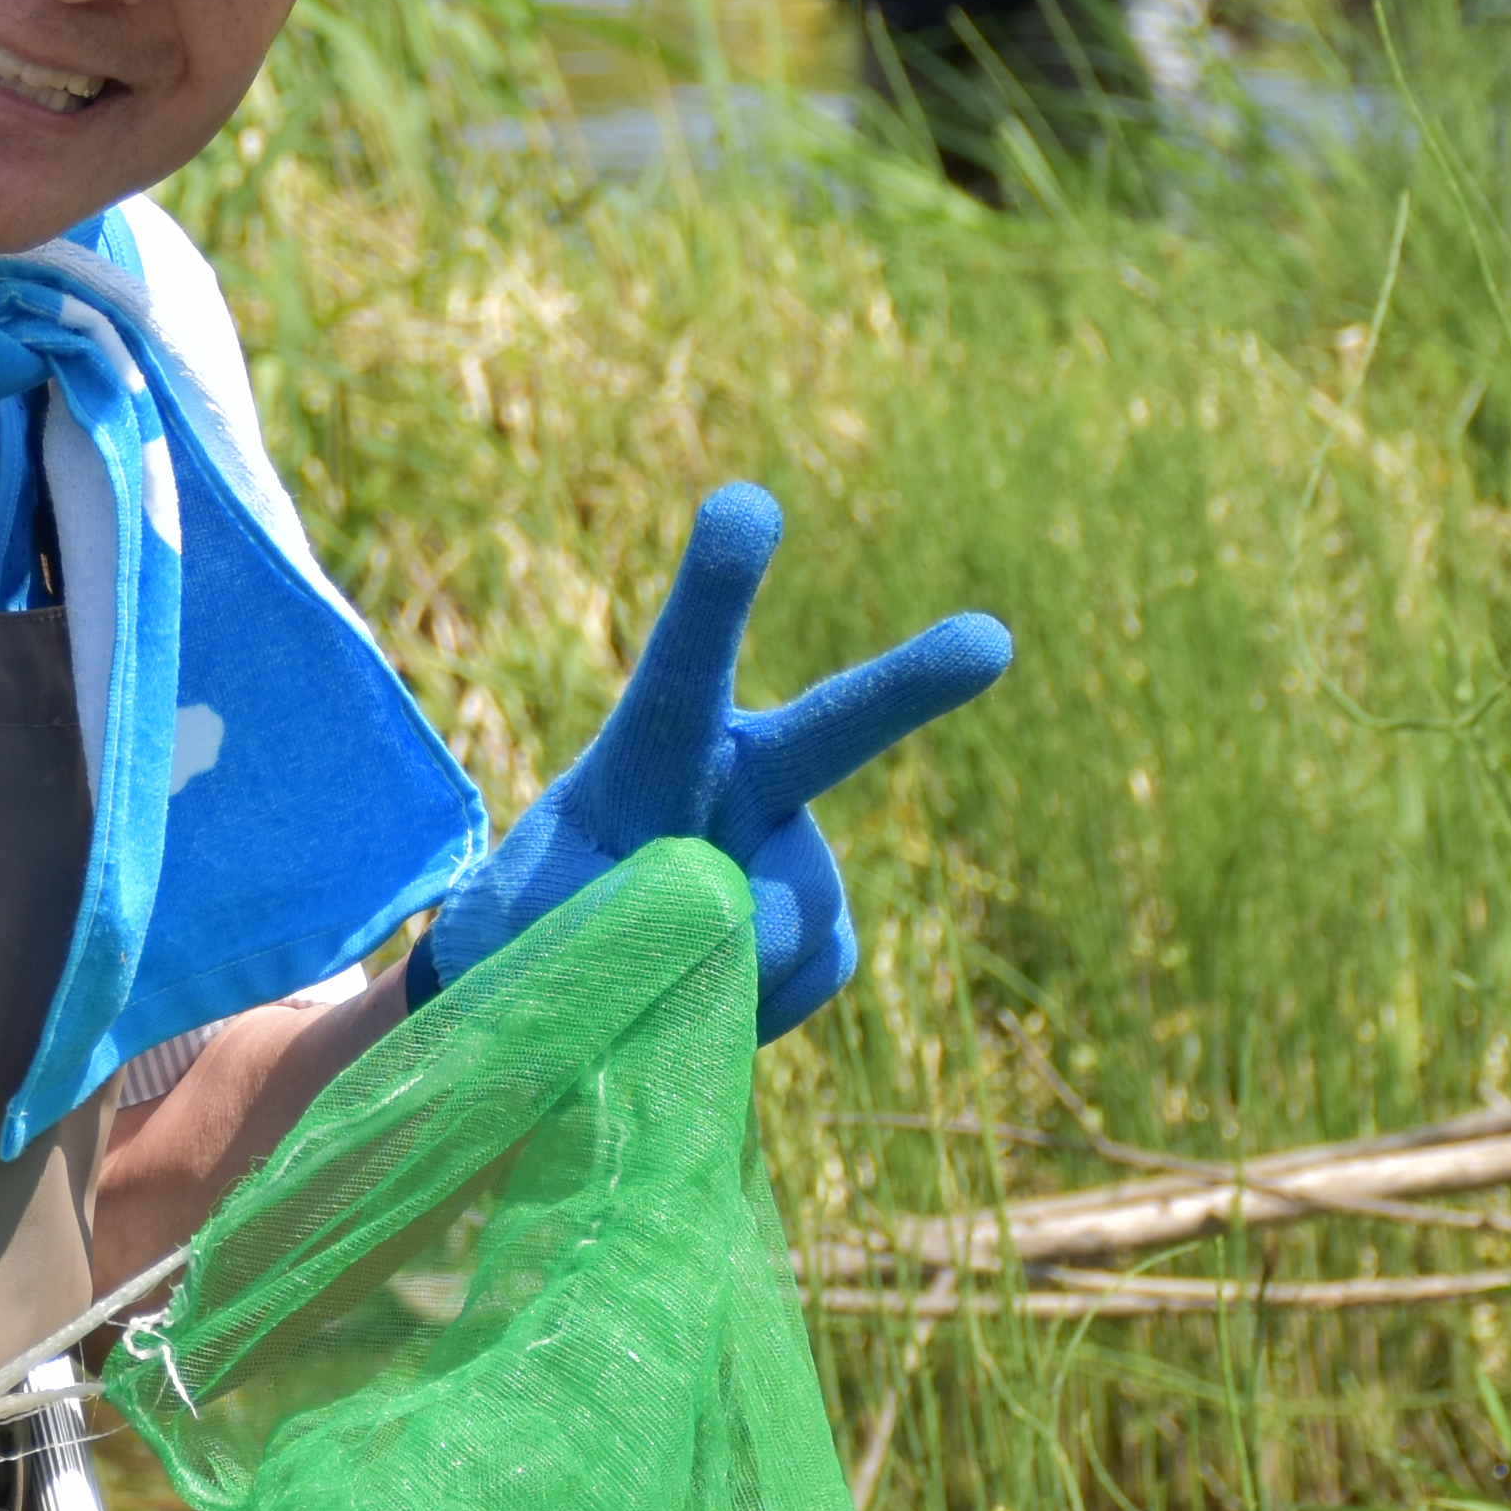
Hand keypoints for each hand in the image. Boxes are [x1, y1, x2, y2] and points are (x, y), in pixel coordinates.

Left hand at [422, 484, 1012, 1041]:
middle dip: (912, 684)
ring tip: (644, 974)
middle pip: (834, 730)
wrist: (561, 982)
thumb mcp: (521, 919)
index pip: (684, 665)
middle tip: (989, 640)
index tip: (747, 502)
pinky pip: (807, 974)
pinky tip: (705, 996)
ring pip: (785, 915)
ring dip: (715, 965)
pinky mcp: (823, 930)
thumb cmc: (528, 920)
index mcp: (656, 748)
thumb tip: (734, 919)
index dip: (716, 588)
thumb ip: (607, 920)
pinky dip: (748, 1008)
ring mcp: (793, 852)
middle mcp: (745, 778)